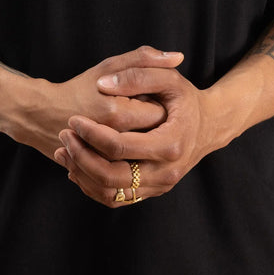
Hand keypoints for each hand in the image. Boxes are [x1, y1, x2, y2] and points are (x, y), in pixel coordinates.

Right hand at [11, 46, 182, 162]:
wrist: (41, 116)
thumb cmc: (79, 87)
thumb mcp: (109, 66)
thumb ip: (143, 59)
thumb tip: (179, 57)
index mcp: (117, 112)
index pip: (159, 113)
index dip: (160, 105)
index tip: (153, 99)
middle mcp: (111, 139)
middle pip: (153, 138)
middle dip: (155, 128)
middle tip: (145, 118)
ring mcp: (104, 161)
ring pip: (141, 162)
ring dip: (144, 149)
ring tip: (137, 134)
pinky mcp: (97, 176)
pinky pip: (125, 179)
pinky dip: (132, 167)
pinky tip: (128, 153)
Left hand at [54, 63, 218, 207]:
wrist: (209, 126)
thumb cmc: (185, 99)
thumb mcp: (168, 78)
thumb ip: (138, 74)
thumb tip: (104, 84)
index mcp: (169, 143)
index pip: (119, 147)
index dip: (90, 134)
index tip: (73, 120)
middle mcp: (166, 171)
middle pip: (111, 176)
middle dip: (81, 157)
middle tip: (64, 137)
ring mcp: (160, 185)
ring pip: (110, 193)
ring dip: (82, 174)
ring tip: (64, 152)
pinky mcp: (152, 192)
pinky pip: (116, 200)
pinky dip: (92, 186)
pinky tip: (77, 167)